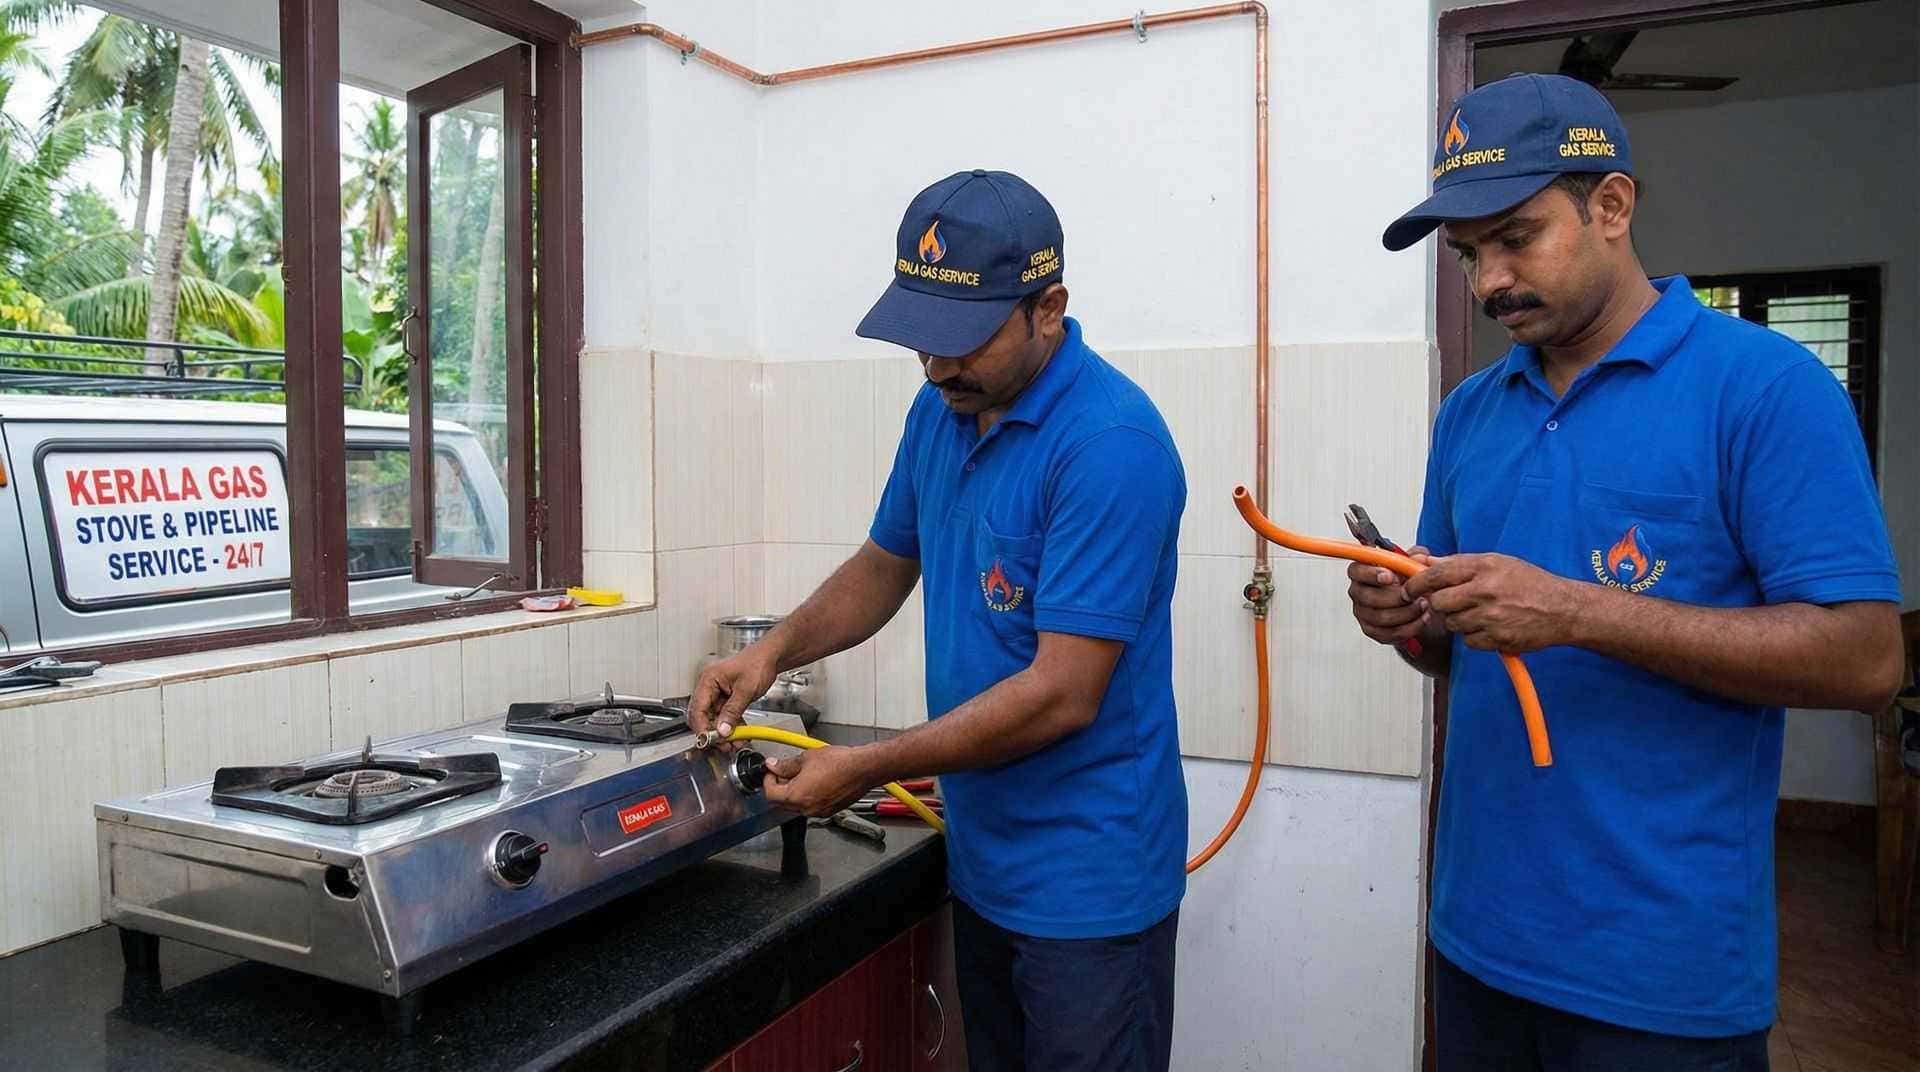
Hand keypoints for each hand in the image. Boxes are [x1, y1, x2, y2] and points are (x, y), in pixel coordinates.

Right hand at [687, 648, 777, 737]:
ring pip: (715, 719)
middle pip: (703, 716)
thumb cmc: (758, 663)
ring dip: (724, 732)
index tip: (710, 741)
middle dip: (713, 733)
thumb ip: (732, 711)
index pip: (697, 709)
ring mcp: (717, 693)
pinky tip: (739, 735)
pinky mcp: (726, 698)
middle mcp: (709, 686)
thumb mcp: (746, 690)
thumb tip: (722, 730)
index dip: (702, 728)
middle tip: (724, 745)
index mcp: (708, 679)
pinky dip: (731, 726)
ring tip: (735, 743)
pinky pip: (725, 716)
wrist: (771, 657)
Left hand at [762, 747, 876, 817]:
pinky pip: (811, 805)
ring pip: (797, 804)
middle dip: (780, 786)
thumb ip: (785, 764)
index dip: (768, 781)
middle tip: (784, 771)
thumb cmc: (840, 763)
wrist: (863, 769)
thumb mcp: (806, 758)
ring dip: (794, 791)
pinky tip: (816, 780)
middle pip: (782, 802)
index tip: (771, 772)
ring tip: (803, 773)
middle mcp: (806, 808)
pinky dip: (808, 795)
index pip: (770, 794)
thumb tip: (773, 766)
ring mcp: (818, 812)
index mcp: (797, 796)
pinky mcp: (828, 811)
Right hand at [1347, 546, 1437, 645]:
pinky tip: (1423, 618)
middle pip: (1368, 597)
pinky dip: (1410, 627)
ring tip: (1424, 605)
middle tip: (1415, 594)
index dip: (1371, 574)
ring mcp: (1363, 613)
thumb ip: (1417, 555)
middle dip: (1396, 597)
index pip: (1356, 571)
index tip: (1391, 577)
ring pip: (1381, 617)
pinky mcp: (1372, 631)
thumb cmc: (1408, 580)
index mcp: (1362, 571)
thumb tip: (1417, 557)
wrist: (1416, 604)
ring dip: (1407, 612)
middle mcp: (1358, 592)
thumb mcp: (1414, 563)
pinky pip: (1389, 633)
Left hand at [1402, 553, 1580, 652]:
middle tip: (1452, 601)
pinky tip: (1491, 626)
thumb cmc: (1530, 583)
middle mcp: (1486, 591)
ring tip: (1480, 612)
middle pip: (1438, 602)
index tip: (1409, 588)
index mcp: (1484, 567)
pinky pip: (1469, 641)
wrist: (1563, 609)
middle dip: (1440, 603)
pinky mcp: (1497, 639)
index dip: (1416, 582)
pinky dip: (1475, 636)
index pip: (1436, 574)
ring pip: (1452, 623)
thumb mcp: (1496, 563)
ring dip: (1459, 620)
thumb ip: (1459, 564)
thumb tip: (1424, 562)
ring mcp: (1491, 617)